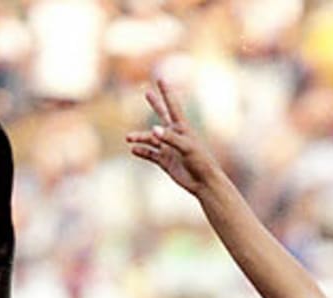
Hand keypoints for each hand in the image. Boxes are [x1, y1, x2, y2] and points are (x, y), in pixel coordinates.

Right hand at [126, 79, 217, 194]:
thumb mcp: (187, 148)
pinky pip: (149, 154)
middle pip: (162, 115)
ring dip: (139, 137)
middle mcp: (174, 135)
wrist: (203, 183)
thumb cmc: (201, 162)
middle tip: (147, 92)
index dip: (166, 92)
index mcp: (182, 128)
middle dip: (155, 104)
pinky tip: (133, 150)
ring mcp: (169, 148)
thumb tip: (153, 130)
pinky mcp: (165, 161)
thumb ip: (170, 138)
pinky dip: (141, 151)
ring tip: (129, 138)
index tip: (161, 78)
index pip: (172, 105)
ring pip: (150, 138)